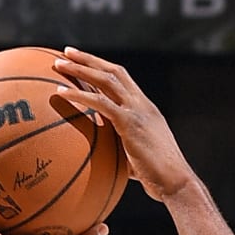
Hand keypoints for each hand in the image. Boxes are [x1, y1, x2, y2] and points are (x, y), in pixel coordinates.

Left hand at [51, 50, 193, 204]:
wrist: (176, 182)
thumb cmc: (159, 179)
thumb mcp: (138, 160)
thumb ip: (122, 153)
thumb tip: (104, 162)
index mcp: (145, 109)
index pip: (123, 79)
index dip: (103, 67)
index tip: (84, 61)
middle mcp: (142, 104)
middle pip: (113, 71)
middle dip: (89, 59)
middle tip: (67, 52)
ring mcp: (137, 111)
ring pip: (106, 79)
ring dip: (81, 69)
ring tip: (58, 64)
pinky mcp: (129, 123)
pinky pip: (99, 103)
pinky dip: (78, 95)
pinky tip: (60, 92)